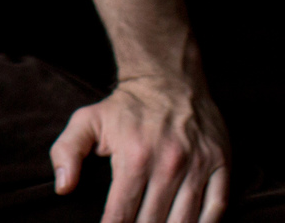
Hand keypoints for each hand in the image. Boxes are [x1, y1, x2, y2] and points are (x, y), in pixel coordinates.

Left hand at [50, 73, 229, 222]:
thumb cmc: (125, 106)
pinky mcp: (221, 163)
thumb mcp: (87, 122)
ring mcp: (198, 164)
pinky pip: (218, 207)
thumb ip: (67, 152)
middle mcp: (169, 163)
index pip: (120, 215)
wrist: (168, 76)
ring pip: (186, 221)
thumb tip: (63, 188)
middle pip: (153, 222)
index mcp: (134, 157)